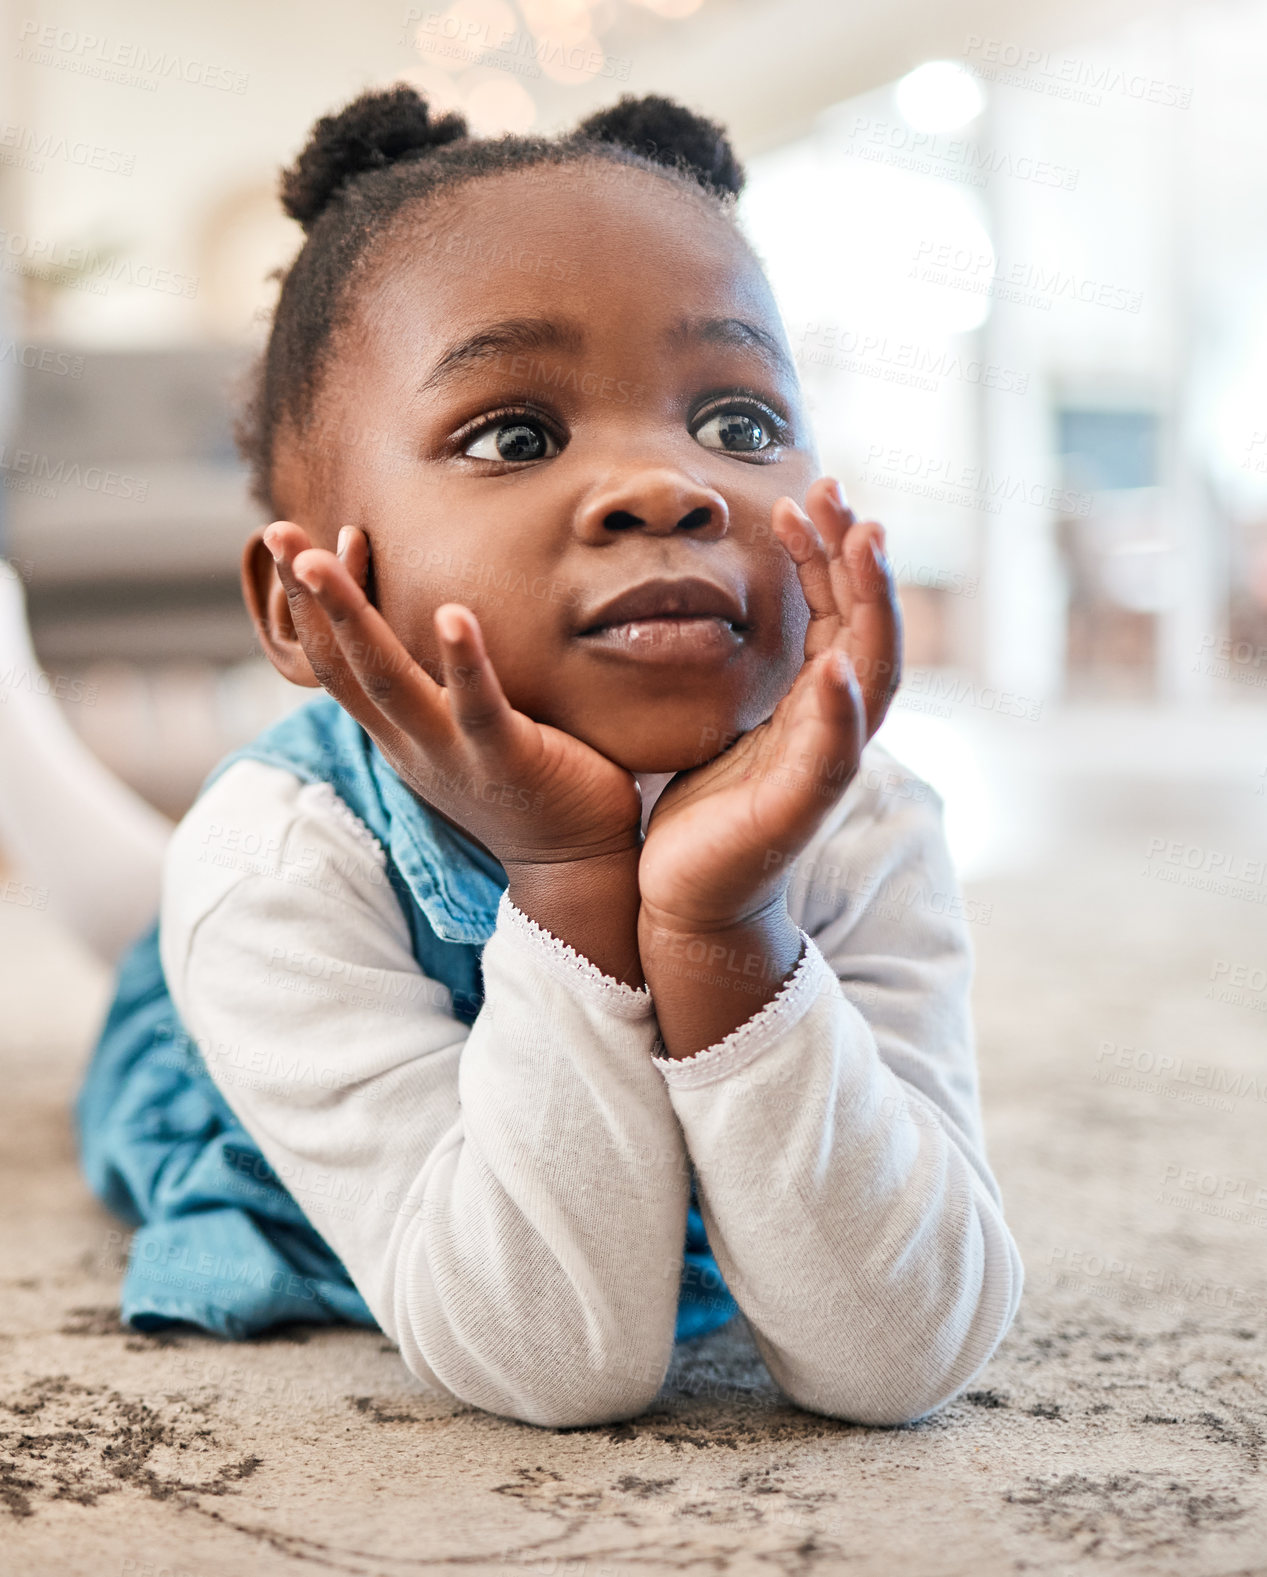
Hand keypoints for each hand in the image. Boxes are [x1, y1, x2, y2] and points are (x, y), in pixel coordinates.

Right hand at [262, 522, 642, 872]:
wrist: (577, 865)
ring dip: (355, 615)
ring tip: (332, 551)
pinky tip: (452, 613)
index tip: (302, 543)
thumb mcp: (469, 730)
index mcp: (401, 733)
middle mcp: (414, 743)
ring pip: (390, 680)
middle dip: (308, 597)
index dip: (313, 606)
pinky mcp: (509, 760)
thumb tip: (441, 613)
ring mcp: (456, 753)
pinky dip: (463, 660)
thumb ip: (446, 682)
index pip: (339, 663)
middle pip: (344, 665)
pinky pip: (479, 707)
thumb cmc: (535, 783)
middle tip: (276, 530)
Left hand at [637, 478, 901, 937]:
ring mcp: (824, 766)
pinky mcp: (800, 809)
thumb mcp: (725, 722)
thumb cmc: (703, 811)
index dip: (828, 554)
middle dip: (858, 558)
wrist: (686, 896)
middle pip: (868, 629)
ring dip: (872, 608)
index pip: (837, 614)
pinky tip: (836, 667)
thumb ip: (747, 676)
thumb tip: (729, 610)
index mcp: (813, 703)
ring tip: (862, 544)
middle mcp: (832, 727)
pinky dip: (840, 710)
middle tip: (837, 491)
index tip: (806, 496)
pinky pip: (833, 754)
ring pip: (871, 676)